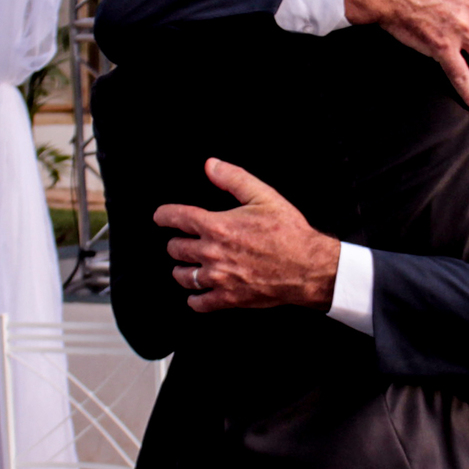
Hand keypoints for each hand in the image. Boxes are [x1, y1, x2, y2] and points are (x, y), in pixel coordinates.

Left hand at [155, 158, 339, 312]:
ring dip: (182, 270)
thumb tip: (211, 165)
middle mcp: (212, 252)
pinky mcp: (228, 298)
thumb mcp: (263, 196)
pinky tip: (197, 294)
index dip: (163, 215)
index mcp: (216, 226)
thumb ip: (233, 178)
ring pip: (183, 276)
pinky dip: (194, 299)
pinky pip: (199, 303)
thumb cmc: (288, 232)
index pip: (176, 218)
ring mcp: (218, 278)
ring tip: (187, 267)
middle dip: (176, 243)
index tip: (161, 217)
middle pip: (175, 248)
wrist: (307, 266)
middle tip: (181, 242)